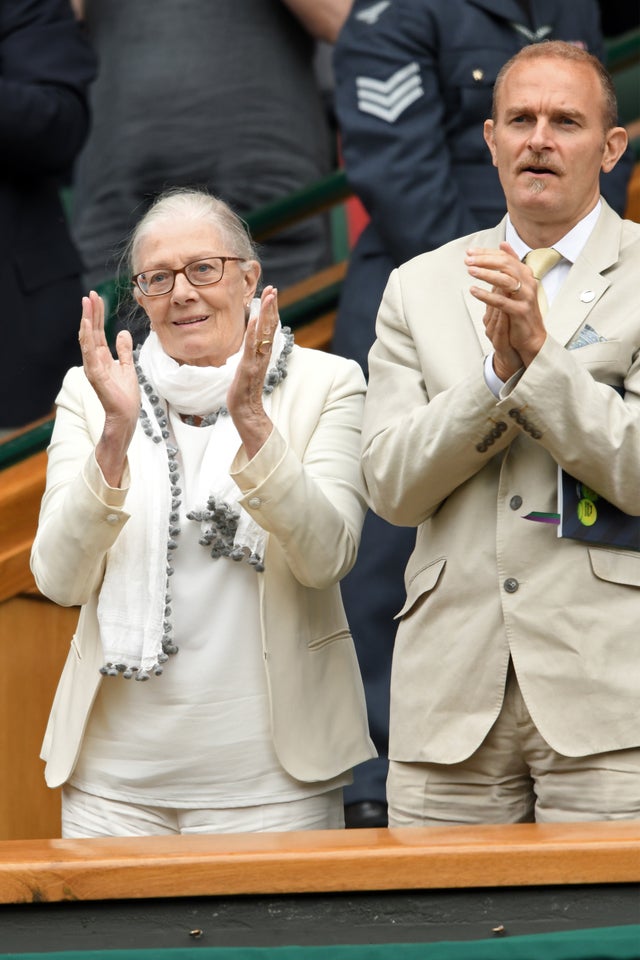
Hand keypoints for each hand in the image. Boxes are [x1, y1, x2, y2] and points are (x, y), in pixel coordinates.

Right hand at [78, 290, 139, 484]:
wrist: (126, 415)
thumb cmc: (125, 395)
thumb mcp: (128, 367)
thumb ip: (124, 350)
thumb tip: (123, 332)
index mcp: (102, 357)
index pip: (98, 331)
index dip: (98, 314)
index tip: (97, 298)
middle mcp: (95, 360)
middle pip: (92, 331)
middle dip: (91, 312)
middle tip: (90, 294)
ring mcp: (93, 367)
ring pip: (87, 339)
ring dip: (87, 321)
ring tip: (87, 304)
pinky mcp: (96, 375)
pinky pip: (90, 353)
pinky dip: (88, 339)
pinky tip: (87, 325)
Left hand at [226, 285, 278, 459]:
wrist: (246, 414)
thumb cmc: (245, 395)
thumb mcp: (248, 370)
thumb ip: (252, 357)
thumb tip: (251, 347)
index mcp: (262, 354)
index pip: (268, 328)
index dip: (270, 310)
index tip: (271, 294)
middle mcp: (262, 355)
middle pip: (269, 327)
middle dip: (271, 306)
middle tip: (273, 288)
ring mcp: (256, 361)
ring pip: (263, 333)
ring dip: (266, 313)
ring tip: (269, 296)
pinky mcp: (248, 368)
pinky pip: (252, 347)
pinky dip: (254, 332)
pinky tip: (255, 318)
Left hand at [466, 241, 545, 371]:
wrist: (531, 336)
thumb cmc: (521, 309)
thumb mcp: (516, 284)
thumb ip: (511, 265)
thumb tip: (503, 244)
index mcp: (525, 274)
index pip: (505, 257)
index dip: (487, 253)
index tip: (470, 252)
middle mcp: (529, 282)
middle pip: (506, 265)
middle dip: (485, 260)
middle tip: (467, 260)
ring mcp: (526, 297)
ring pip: (505, 280)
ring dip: (486, 274)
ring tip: (470, 271)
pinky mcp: (520, 311)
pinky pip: (502, 301)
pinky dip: (486, 295)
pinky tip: (473, 291)